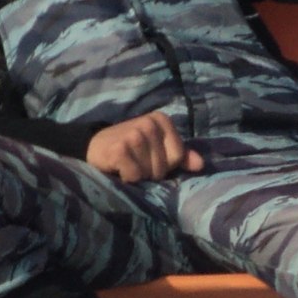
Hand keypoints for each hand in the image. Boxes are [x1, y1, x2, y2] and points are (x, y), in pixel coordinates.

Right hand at [85, 111, 202, 182]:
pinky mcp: (119, 149)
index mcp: (161, 119)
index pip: (178, 155)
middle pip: (164, 166)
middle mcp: (148, 123)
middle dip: (151, 172)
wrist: (96, 147)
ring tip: (128, 164)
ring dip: (139, 175)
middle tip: (136, 162)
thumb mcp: (158, 148)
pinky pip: (135, 176)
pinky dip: (127, 178)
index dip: (166, 164)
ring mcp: (133, 134)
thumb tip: (200, 164)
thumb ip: (181, 155)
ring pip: (150, 172)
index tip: (150, 157)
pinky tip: (119, 168)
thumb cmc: (133, 149)